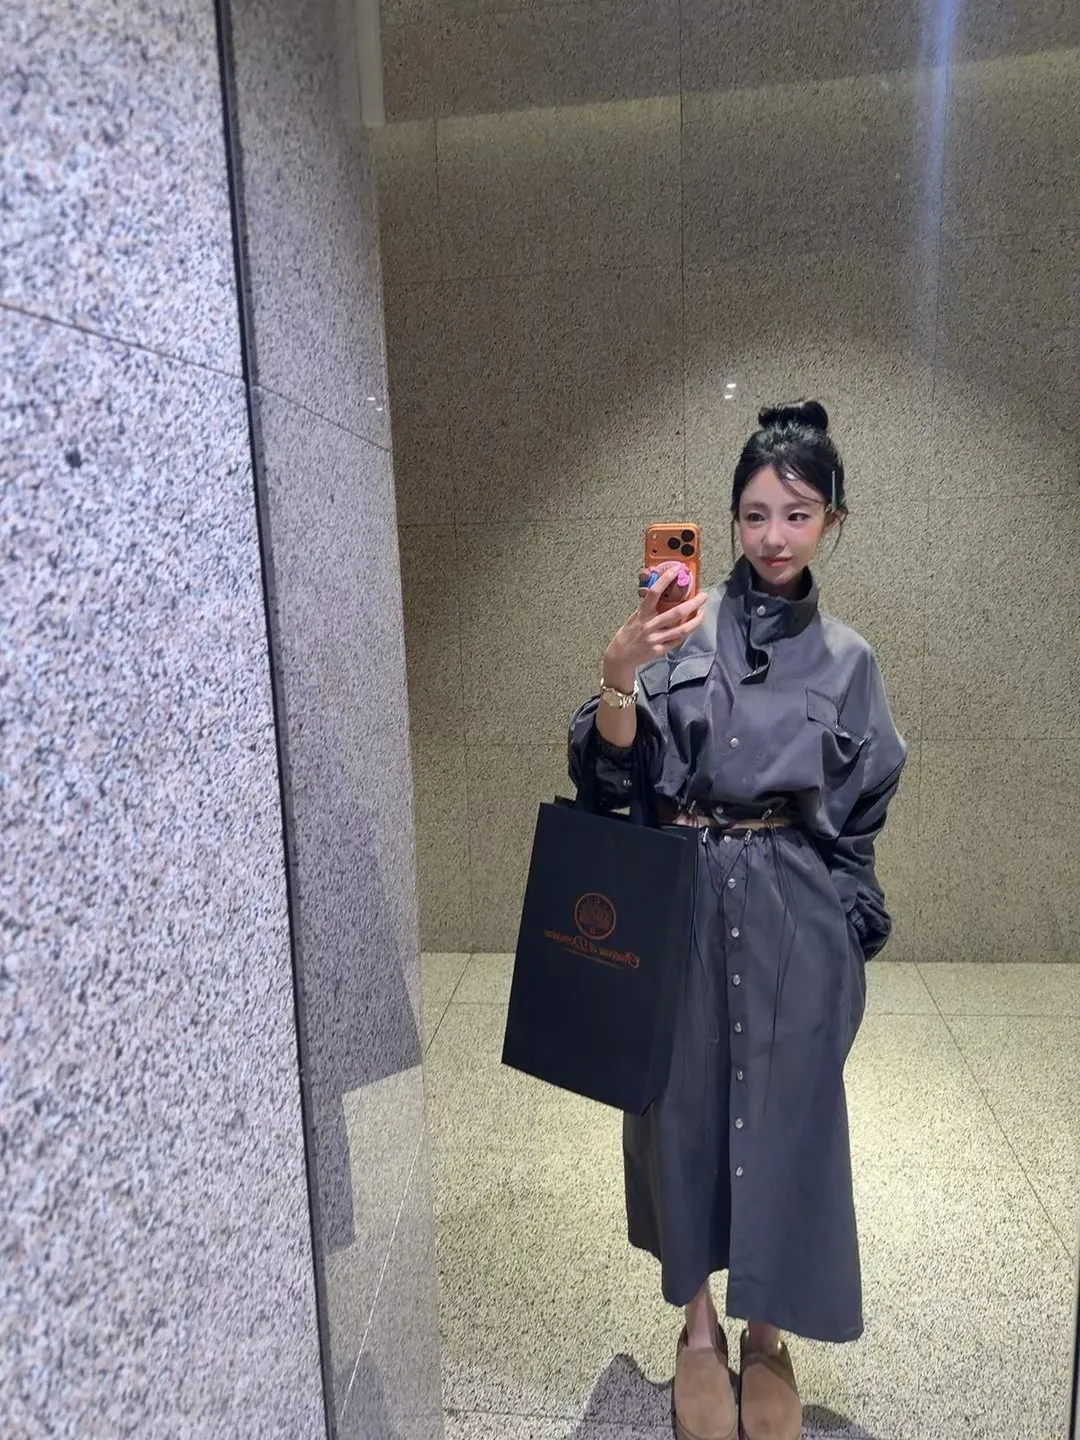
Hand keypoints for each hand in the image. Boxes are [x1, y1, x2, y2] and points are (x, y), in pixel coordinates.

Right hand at [602, 562, 708, 688]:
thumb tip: (664, 592)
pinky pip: (676, 641)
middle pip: (676, 612)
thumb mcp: (636, 616)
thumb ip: (649, 607)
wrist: (621, 656)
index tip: (676, 570)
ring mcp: (655, 639)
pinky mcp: (659, 650)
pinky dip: (685, 634)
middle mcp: (649, 625)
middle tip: (704, 596)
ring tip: (702, 614)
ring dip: (695, 621)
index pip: (654, 593)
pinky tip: (691, 628)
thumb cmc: (630, 632)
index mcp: (642, 613)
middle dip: (693, 603)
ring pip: (681, 630)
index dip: (665, 580)